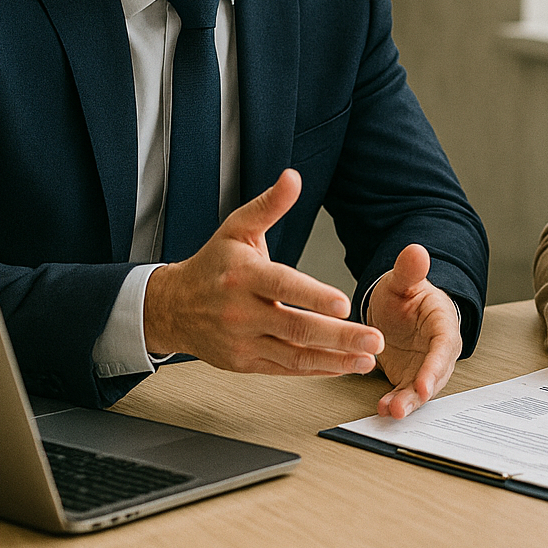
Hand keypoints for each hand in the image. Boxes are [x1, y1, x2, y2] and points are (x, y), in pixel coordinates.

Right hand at [143, 169, 384, 375]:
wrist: (172, 307)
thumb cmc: (212, 264)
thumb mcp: (237, 228)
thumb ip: (270, 205)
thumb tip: (293, 178)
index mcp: (243, 275)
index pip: (283, 285)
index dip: (313, 296)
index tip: (343, 304)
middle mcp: (241, 311)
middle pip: (296, 327)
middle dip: (340, 335)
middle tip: (375, 338)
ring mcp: (242, 341)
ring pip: (295, 354)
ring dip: (335, 359)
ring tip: (368, 358)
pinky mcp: (244, 362)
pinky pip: (285, 368)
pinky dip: (316, 369)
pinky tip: (342, 365)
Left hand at [366, 244, 461, 417]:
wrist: (398, 308)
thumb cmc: (405, 294)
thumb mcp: (402, 280)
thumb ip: (410, 270)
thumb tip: (416, 250)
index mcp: (442, 324)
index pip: (444, 347)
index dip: (434, 367)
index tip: (423, 383)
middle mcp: (438, 350)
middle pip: (436, 375)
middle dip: (421, 393)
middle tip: (403, 407)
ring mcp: (424, 366)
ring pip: (421, 389)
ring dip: (408, 403)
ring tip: (391, 412)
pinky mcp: (409, 378)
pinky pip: (405, 393)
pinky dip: (395, 402)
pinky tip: (382, 409)